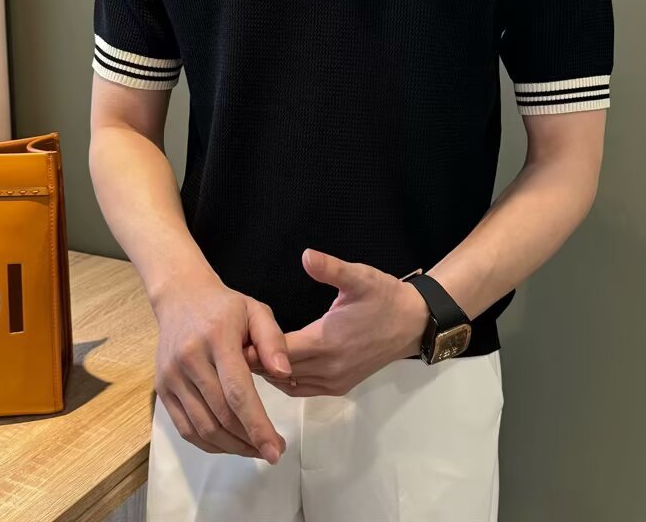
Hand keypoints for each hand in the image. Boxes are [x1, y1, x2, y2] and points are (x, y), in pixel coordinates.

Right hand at [150, 262, 291, 461]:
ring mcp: (172, 376)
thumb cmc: (225, 306)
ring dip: (231, 446)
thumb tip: (284, 373)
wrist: (181, 296)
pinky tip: (230, 443)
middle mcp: (190, 360)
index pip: (237, 391)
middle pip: (221, 414)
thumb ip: (273, 340)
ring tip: (255, 449)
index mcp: (217, 338)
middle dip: (249, 440)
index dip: (257, 425)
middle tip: (274, 450)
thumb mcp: (256, 311)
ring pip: (202, 427)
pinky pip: (185, 427)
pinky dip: (209, 442)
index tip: (276, 449)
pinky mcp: (162, 388)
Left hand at [244, 248, 429, 396]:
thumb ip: (330, 268)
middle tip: (231, 346)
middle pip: (278, 371)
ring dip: (269, 373)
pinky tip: (275, 365)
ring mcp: (335, 381)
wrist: (414, 322)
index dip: (254, 346)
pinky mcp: (340, 387)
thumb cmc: (385, 297)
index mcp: (327, 342)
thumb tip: (306, 256)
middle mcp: (328, 368)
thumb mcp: (359, 276)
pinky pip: (303, 389)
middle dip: (255, 361)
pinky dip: (285, 380)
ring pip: (288, 385)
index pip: (278, 351)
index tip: (233, 336)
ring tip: (249, 355)